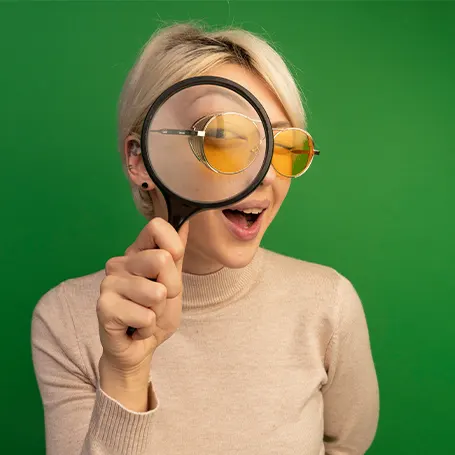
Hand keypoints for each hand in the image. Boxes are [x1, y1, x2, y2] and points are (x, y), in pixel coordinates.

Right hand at [96, 218, 188, 404]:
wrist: (139, 348)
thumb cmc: (156, 314)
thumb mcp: (173, 283)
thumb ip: (177, 255)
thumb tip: (185, 221)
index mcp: (137, 252)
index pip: (156, 226)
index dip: (173, 245)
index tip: (173, 263)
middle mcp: (119, 263)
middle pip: (162, 260)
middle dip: (171, 288)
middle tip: (158, 301)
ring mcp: (108, 283)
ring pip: (156, 292)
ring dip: (158, 312)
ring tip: (145, 315)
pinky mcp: (104, 306)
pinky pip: (146, 316)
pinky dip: (148, 327)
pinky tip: (135, 327)